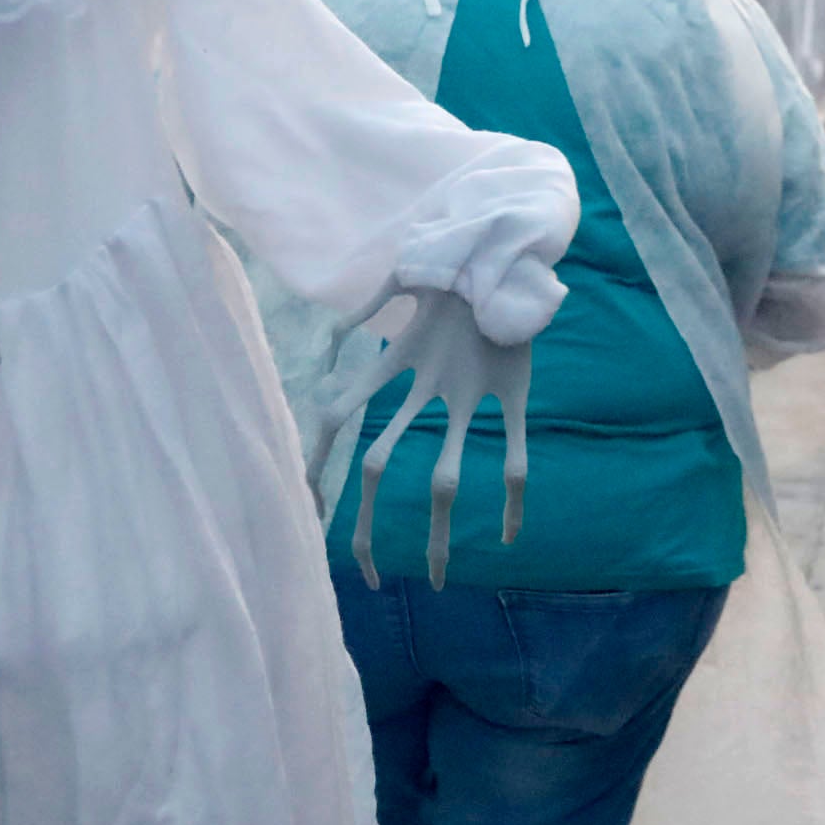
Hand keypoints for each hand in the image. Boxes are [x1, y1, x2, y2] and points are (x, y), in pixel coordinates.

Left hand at [308, 286, 536, 589]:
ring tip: (435, 579)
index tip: (310, 507)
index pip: (338, 414)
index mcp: (394, 356)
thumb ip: (363, 317)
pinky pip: (513, 455)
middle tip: (362, 575)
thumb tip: (328, 347)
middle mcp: (424, 382)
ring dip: (437, 533)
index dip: (317, 460)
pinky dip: (512, 500)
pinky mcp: (514, 390)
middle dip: (366, 523)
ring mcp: (470, 392)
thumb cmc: (453, 271)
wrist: (506, 245)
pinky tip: (507, 536)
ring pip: (444, 477)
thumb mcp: (400, 287)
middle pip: (378, 463)